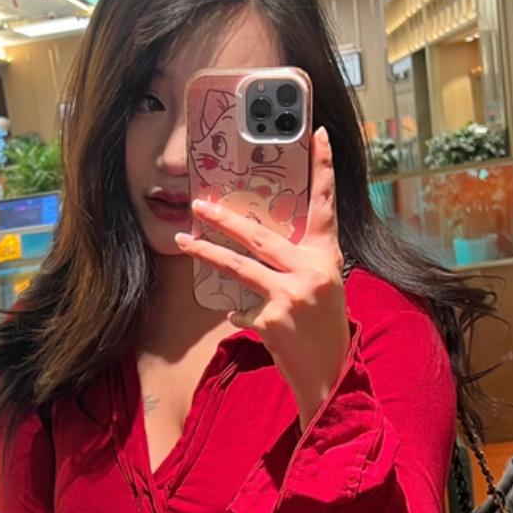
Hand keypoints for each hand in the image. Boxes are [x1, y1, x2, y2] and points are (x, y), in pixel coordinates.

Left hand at [176, 127, 348, 427]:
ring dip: (208, 252)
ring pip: (239, 265)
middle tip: (199, 203)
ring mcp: (290, 294)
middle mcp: (311, 270)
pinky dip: (239, 314)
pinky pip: (241, 307)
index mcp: (328, 257)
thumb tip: (260, 245)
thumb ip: (299, 264)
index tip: (316, 134)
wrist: (329, 378)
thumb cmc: (325, 331)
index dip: (323, 169)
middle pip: (260, 235)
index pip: (325, 206)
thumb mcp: (323, 289)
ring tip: (184, 241)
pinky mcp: (272, 318)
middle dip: (226, 219)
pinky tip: (249, 322)